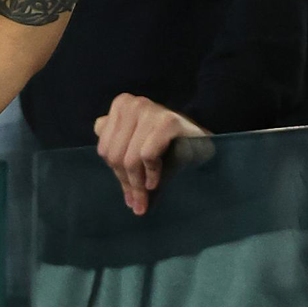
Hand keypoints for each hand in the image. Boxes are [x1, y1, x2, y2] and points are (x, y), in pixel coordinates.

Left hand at [94, 94, 211, 215]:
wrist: (202, 144)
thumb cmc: (168, 148)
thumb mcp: (137, 149)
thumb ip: (119, 159)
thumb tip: (119, 191)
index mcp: (120, 105)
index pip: (105, 149)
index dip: (117, 174)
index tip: (129, 194)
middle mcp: (132, 104)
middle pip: (115, 155)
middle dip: (127, 183)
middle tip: (137, 203)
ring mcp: (149, 110)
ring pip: (130, 158)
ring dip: (138, 184)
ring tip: (146, 196)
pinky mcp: (167, 121)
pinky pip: (147, 155)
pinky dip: (151, 173)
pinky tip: (155, 182)